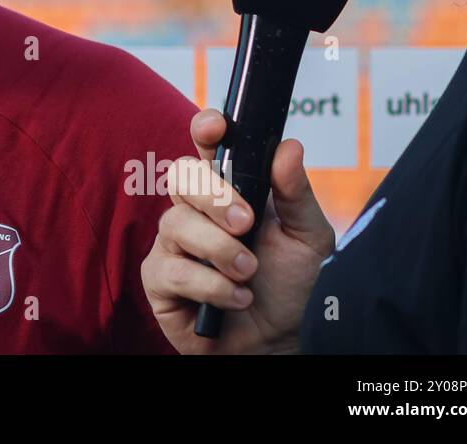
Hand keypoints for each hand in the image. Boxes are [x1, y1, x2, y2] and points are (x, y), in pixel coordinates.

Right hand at [140, 108, 334, 353]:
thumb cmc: (288, 284)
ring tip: (248, 273)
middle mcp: (194, 210)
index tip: (216, 128)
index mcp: (228, 189)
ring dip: (220, 250)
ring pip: (176, 223)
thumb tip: (288, 146)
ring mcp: (172, 243)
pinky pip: (173, 269)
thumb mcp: (308, 237)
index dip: (205, 130)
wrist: (277, 340)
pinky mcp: (158, 279)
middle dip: (214, 196)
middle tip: (247, 224)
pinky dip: (211, 285)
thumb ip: (296, 193)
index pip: (206, 147)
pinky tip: (235, 298)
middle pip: (181, 175)